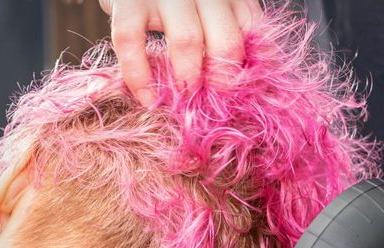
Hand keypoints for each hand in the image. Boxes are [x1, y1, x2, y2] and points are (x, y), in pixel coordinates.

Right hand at [99, 0, 261, 104]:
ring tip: (185, 100)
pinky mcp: (129, 2)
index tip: (243, 98)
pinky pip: (132, 41)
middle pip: (226, 42)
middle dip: (223, 81)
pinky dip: (139, 76)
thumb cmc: (183, 5)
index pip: (253, 35)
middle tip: (214, 103)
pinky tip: (147, 98)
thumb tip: (254, 89)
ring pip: (187, 41)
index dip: (250, 71)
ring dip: (188, 80)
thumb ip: (232, 39)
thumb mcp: (215, 14)